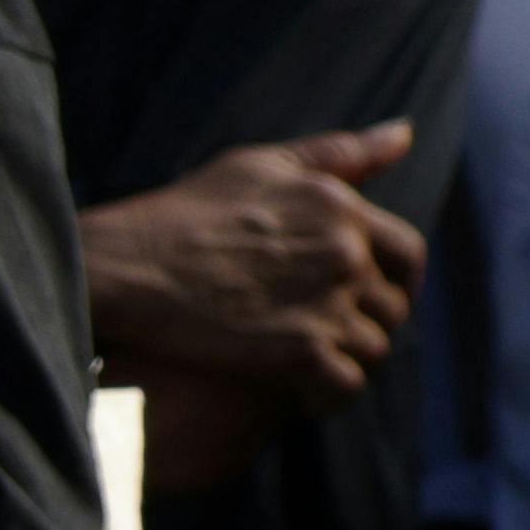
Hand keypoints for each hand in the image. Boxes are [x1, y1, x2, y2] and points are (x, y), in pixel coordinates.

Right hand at [77, 125, 421, 415]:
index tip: (369, 296)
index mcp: (341, 209)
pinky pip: (345, 386)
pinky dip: (329, 395)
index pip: (406, 252)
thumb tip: (404, 134)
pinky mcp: (298, 352)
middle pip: (391, 306)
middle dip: (367, 323)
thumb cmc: (181, 213)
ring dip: (346, 360)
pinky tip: (301, 394)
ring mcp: (325, 304)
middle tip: (327, 335)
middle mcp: (345, 254)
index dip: (395, 280)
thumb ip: (337, 154)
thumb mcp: (260, 165)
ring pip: (372, 348)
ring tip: (308, 367)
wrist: (123, 267)